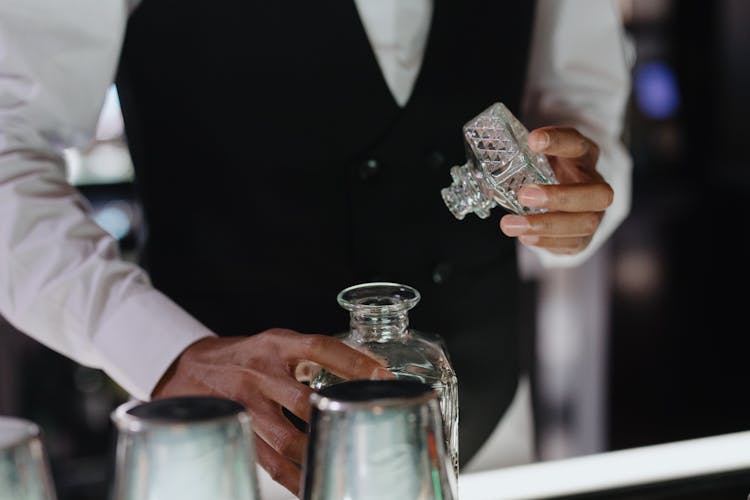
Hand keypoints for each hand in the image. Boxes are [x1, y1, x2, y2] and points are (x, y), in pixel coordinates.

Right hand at [151, 330, 392, 495]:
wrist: (189, 369)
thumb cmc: (246, 356)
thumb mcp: (277, 343)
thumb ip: (315, 354)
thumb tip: (371, 363)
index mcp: (276, 346)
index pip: (320, 348)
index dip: (353, 361)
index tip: (383, 375)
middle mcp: (260, 374)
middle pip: (304, 400)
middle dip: (338, 415)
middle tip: (368, 424)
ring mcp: (247, 406)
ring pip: (288, 439)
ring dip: (319, 454)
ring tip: (348, 462)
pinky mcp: (240, 433)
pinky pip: (271, 463)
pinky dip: (296, 479)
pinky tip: (314, 485)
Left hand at [499, 126, 613, 254]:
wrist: (561, 200)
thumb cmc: (549, 173)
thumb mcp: (540, 157)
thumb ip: (523, 153)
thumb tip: (491, 147)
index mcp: (584, 157)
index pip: (578, 144)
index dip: (558, 141)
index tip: (533, 140)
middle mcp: (596, 185)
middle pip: (597, 194)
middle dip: (559, 197)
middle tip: (524, 195)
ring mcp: (595, 215)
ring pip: (585, 223)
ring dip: (545, 225)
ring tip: (509, 224)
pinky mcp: (584, 238)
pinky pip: (572, 244)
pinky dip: (545, 241)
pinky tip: (524, 236)